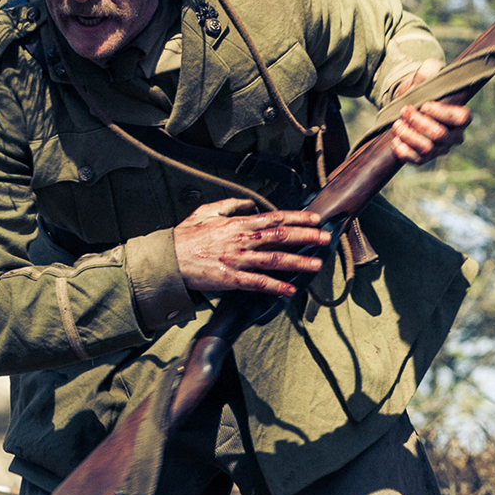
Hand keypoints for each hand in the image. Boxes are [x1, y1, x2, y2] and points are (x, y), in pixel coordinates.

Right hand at [172, 197, 332, 298]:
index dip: (297, 218)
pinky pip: (258, 283)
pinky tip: (290, 289)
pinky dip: (276, 286)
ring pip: (274, 259)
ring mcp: (238, 259)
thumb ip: (230, 205)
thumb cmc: (186, 236)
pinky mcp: (231, 279)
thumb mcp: (207, 211)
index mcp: (238, 223)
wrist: (168, 258)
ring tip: (317, 264)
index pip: (274, 218)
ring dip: (298, 261)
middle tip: (326, 238)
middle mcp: (242, 239)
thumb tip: (248, 204)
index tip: (314, 220)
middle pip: (281, 236)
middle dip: (306, 237)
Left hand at [389, 60, 470, 163]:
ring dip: (408, 135)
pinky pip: (415, 160)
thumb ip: (429, 71)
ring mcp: (439, 150)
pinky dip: (403, 151)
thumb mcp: (425, 76)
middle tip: (404, 110)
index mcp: (461, 117)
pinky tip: (395, 139)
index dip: (442, 113)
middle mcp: (454, 136)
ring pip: (426, 149)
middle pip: (439, 135)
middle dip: (418, 122)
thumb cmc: (421, 90)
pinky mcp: (424, 159)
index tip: (425, 105)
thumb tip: (429, 70)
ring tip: (397, 123)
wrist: (406, 104)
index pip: (461, 118)